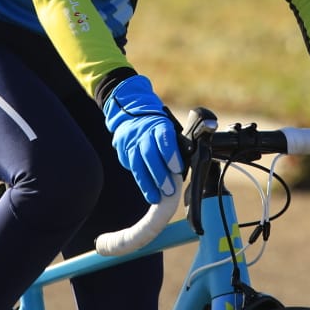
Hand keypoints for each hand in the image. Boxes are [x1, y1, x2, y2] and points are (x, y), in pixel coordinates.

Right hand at [102, 75, 182, 204]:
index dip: (170, 155)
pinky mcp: (122, 150)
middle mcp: (142, 132)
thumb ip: (178, 144)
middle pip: (149, 154)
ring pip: (137, 163)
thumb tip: (187, 165)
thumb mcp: (170, 128)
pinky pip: (130, 166)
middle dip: (159, 174)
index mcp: (159, 124)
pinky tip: (147, 190)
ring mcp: (130, 141)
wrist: (130, 111)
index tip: (177, 170)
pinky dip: (140, 179)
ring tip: (156, 198)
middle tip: (169, 190)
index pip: (164, 139)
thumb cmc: (157, 126)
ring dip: (147, 183)